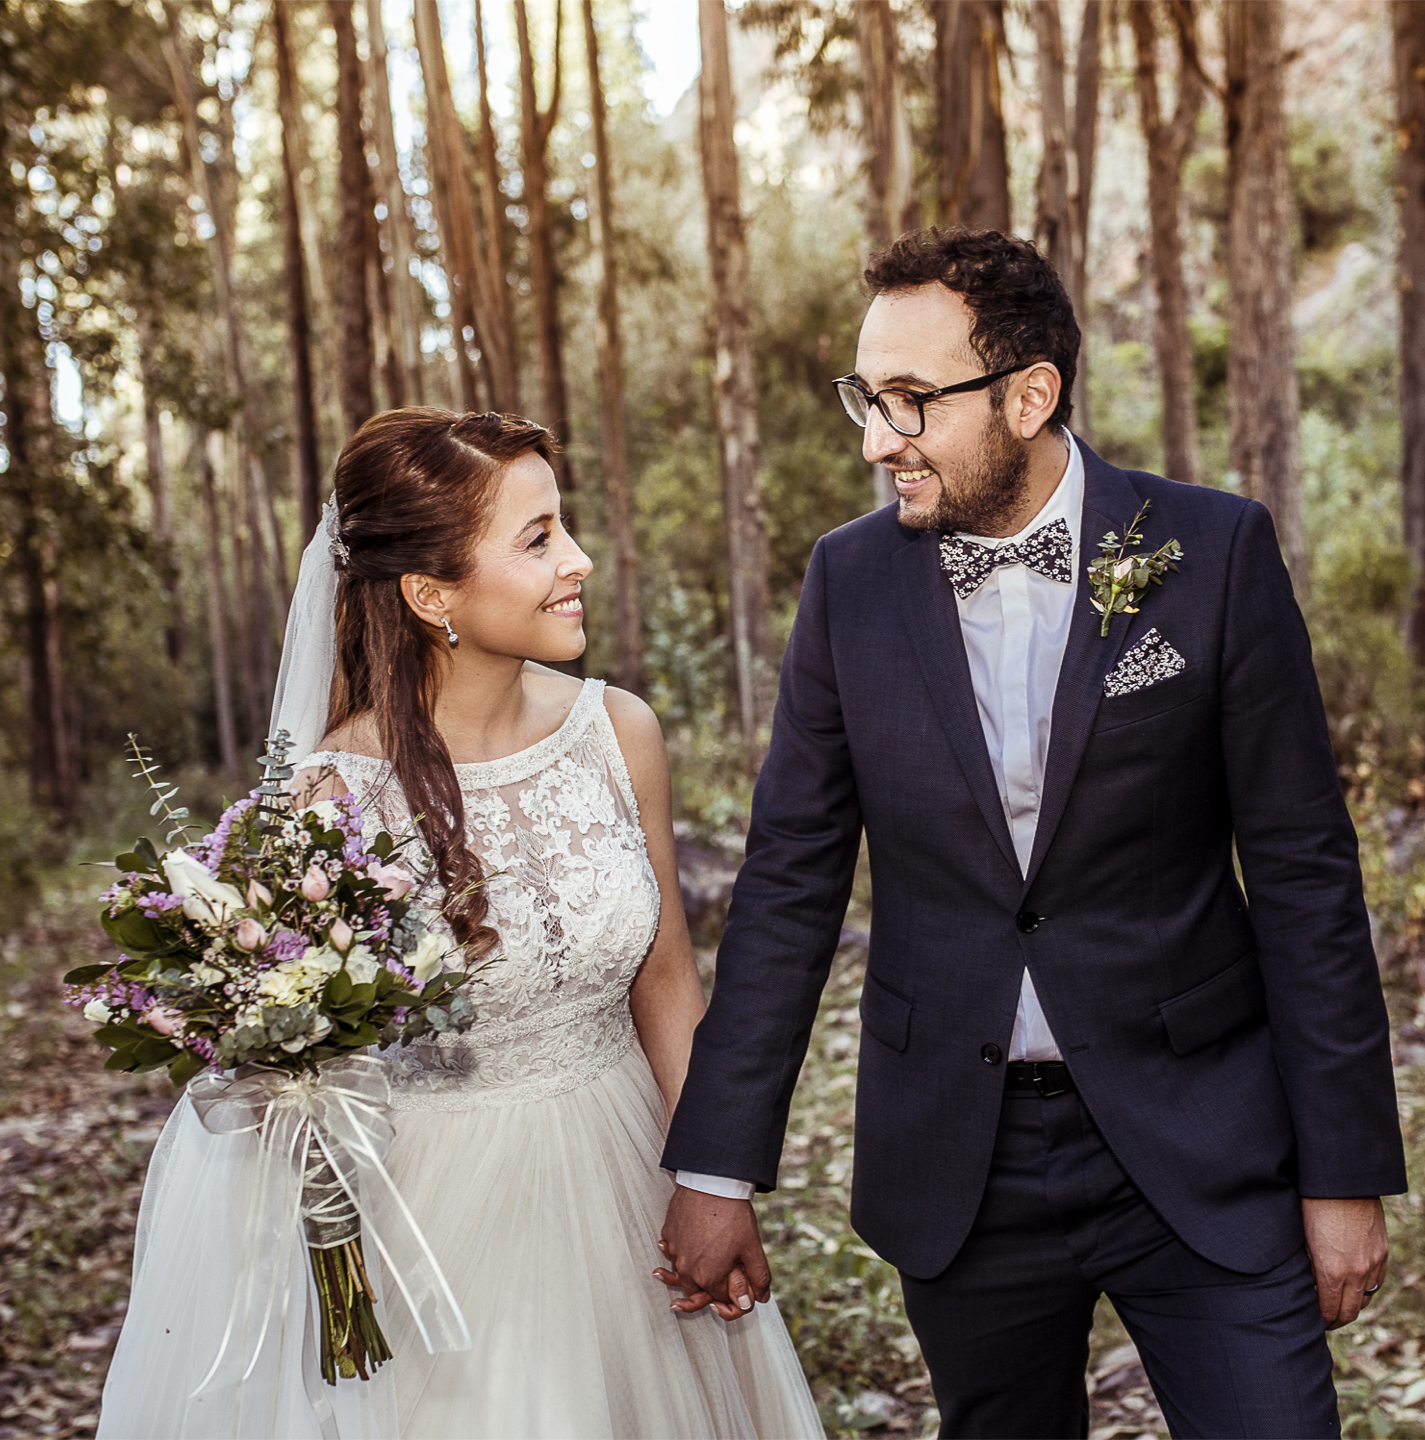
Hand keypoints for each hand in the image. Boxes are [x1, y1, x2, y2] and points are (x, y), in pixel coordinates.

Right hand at [653, 1185, 771, 1322]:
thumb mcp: (752, 1248)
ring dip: (692, 1269)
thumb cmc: (733, 1215)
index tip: (735, 1276)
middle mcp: (687, 1269)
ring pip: (681, 1271)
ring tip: (704, 1257)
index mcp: (708, 1277)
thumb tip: (762, 1298)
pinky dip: (680, 1250)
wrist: (712, 1183)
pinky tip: (690, 1240)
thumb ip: (758, 1278)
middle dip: (708, 1285)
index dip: (729, 1291)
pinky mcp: (668, 1234)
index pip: (718, 1298)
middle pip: (696, 1290)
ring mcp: (674, 1251)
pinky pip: (671, 1251)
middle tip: (720, 1269)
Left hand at [1302, 1196, 1387, 1329]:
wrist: (1342, 1183)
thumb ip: (1310, 1267)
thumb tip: (1312, 1285)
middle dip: (1336, 1320)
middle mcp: (1355, 1273)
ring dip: (1352, 1307)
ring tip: (1339, 1306)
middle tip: (1326, 1321)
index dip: (1321, 1319)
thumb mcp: (1304, 1239)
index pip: (1329, 1310)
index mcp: (1331, 1271)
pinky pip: (1377, 1283)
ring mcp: (1372, 1264)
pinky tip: (1355, 1289)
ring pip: (1365, 1300)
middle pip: (1349, 1312)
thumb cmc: (1314, 1206)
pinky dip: (1366, 1290)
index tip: (1315, 1320)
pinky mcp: (1382, 1253)